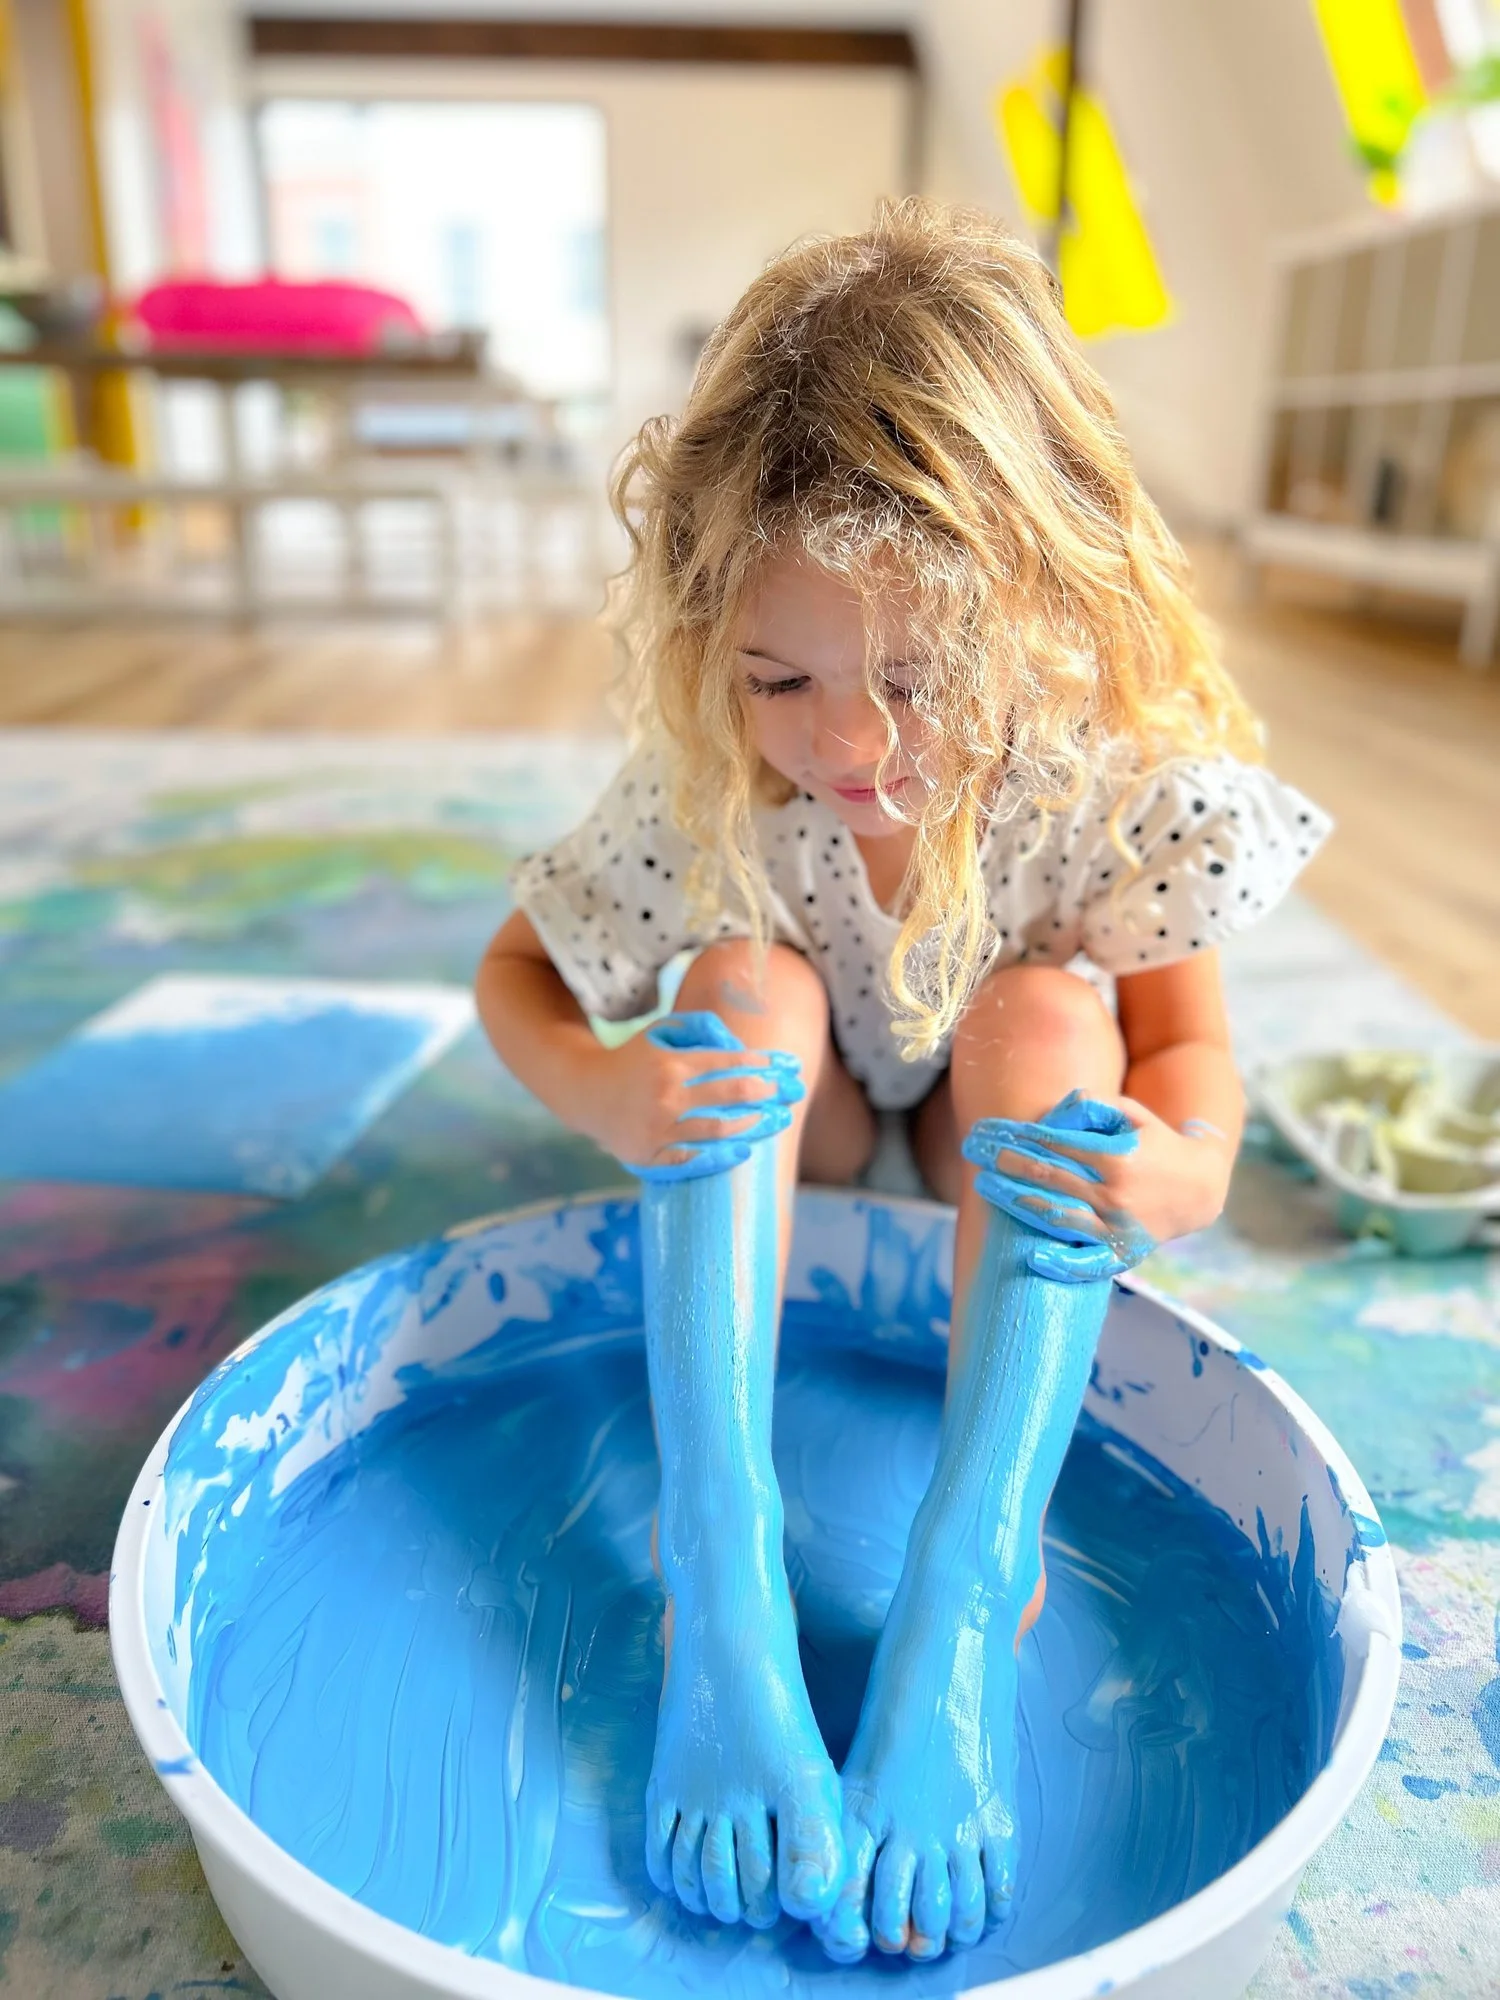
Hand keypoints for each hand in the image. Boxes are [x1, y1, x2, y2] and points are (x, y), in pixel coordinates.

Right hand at [579, 1010, 804, 1183]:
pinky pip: (693, 1160)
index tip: (787, 1065)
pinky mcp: (651, 1157)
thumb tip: (738, 1044)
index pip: (728, 1063)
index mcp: (670, 1064)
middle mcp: (666, 1098)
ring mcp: (659, 1131)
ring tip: (779, 1119)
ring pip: (718, 1130)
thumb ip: (701, 1027)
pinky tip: (744, 1149)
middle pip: (730, 1094)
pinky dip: (721, 1156)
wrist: (587, 1094)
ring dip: (755, 1124)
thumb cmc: (634, 1059)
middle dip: (768, 1091)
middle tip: (792, 1091)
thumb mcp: (661, 1031)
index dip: (762, 1064)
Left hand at [963, 1092, 1234, 1281]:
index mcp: (1118, 1158)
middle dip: (1005, 1161)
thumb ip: (1094, 1109)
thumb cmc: (1155, 1144)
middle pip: (1048, 1177)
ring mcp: (1118, 1228)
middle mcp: (1116, 1195)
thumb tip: (1057, 1111)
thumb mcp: (1132, 1115)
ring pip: (1057, 1216)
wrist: (1199, 1189)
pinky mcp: (1123, 1254)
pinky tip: (1033, 1257)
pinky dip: (1062, 1264)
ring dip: (1015, 1201)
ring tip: (983, 1186)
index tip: (989, 1129)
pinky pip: (1089, 1264)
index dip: (1018, 1135)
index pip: (1055, 1145)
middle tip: (973, 1149)